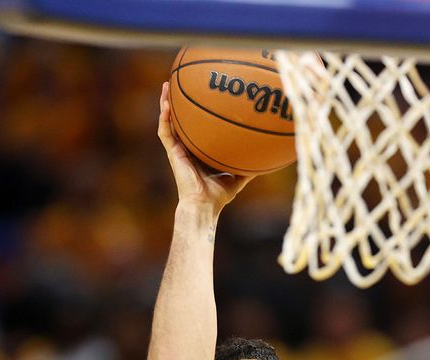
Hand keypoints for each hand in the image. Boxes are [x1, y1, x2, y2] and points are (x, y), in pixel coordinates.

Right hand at [157, 81, 252, 214]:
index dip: (196, 114)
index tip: (201, 97)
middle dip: (179, 102)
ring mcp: (177, 150)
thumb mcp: (238, 176)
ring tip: (166, 85)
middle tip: (180, 83)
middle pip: (180, 120)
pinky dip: (164, 118)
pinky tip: (166, 103)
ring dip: (166, 104)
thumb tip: (265, 156)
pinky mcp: (172, 154)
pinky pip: (165, 132)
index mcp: (199, 152)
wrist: (204, 205)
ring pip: (168, 122)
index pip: (196, 128)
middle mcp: (186, 148)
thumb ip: (248, 165)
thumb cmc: (219, 195)